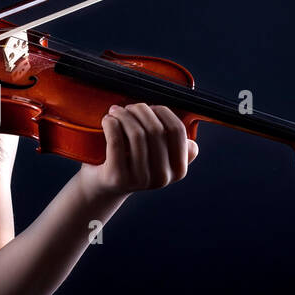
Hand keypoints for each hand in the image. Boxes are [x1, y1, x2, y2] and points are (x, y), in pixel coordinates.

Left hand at [77, 103, 198, 198]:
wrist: (105, 187)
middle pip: (155, 129)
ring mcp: (140, 180)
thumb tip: (188, 123)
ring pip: (137, 133)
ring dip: (124, 115)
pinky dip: (111, 124)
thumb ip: (172, 140)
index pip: (177, 130)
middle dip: (140, 110)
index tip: (149, 108)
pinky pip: (116, 141)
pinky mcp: (117, 178)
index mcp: (178, 169)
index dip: (162, 111)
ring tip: (115, 111)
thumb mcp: (158, 154)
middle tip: (127, 107)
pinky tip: (107, 120)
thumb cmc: (133, 161)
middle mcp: (163, 177)